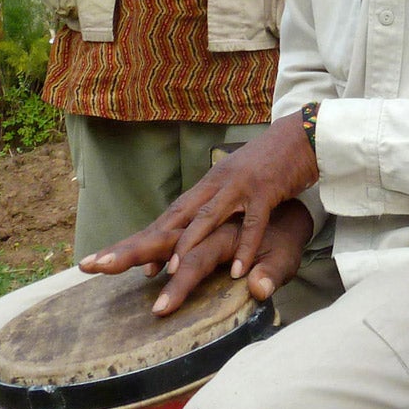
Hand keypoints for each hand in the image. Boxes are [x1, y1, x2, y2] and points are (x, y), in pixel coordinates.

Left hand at [80, 114, 317, 312]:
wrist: (301, 134)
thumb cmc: (268, 165)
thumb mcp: (234, 185)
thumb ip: (213, 209)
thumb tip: (187, 235)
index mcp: (206, 186)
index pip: (168, 217)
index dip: (142, 239)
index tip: (110, 262)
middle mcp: (215, 185)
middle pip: (174, 218)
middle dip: (142, 243)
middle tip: (107, 265)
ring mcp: (239, 186)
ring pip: (207, 217)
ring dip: (189, 244)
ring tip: (171, 273)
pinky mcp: (266, 189)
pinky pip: (253, 223)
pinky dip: (244, 247)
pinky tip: (235, 271)